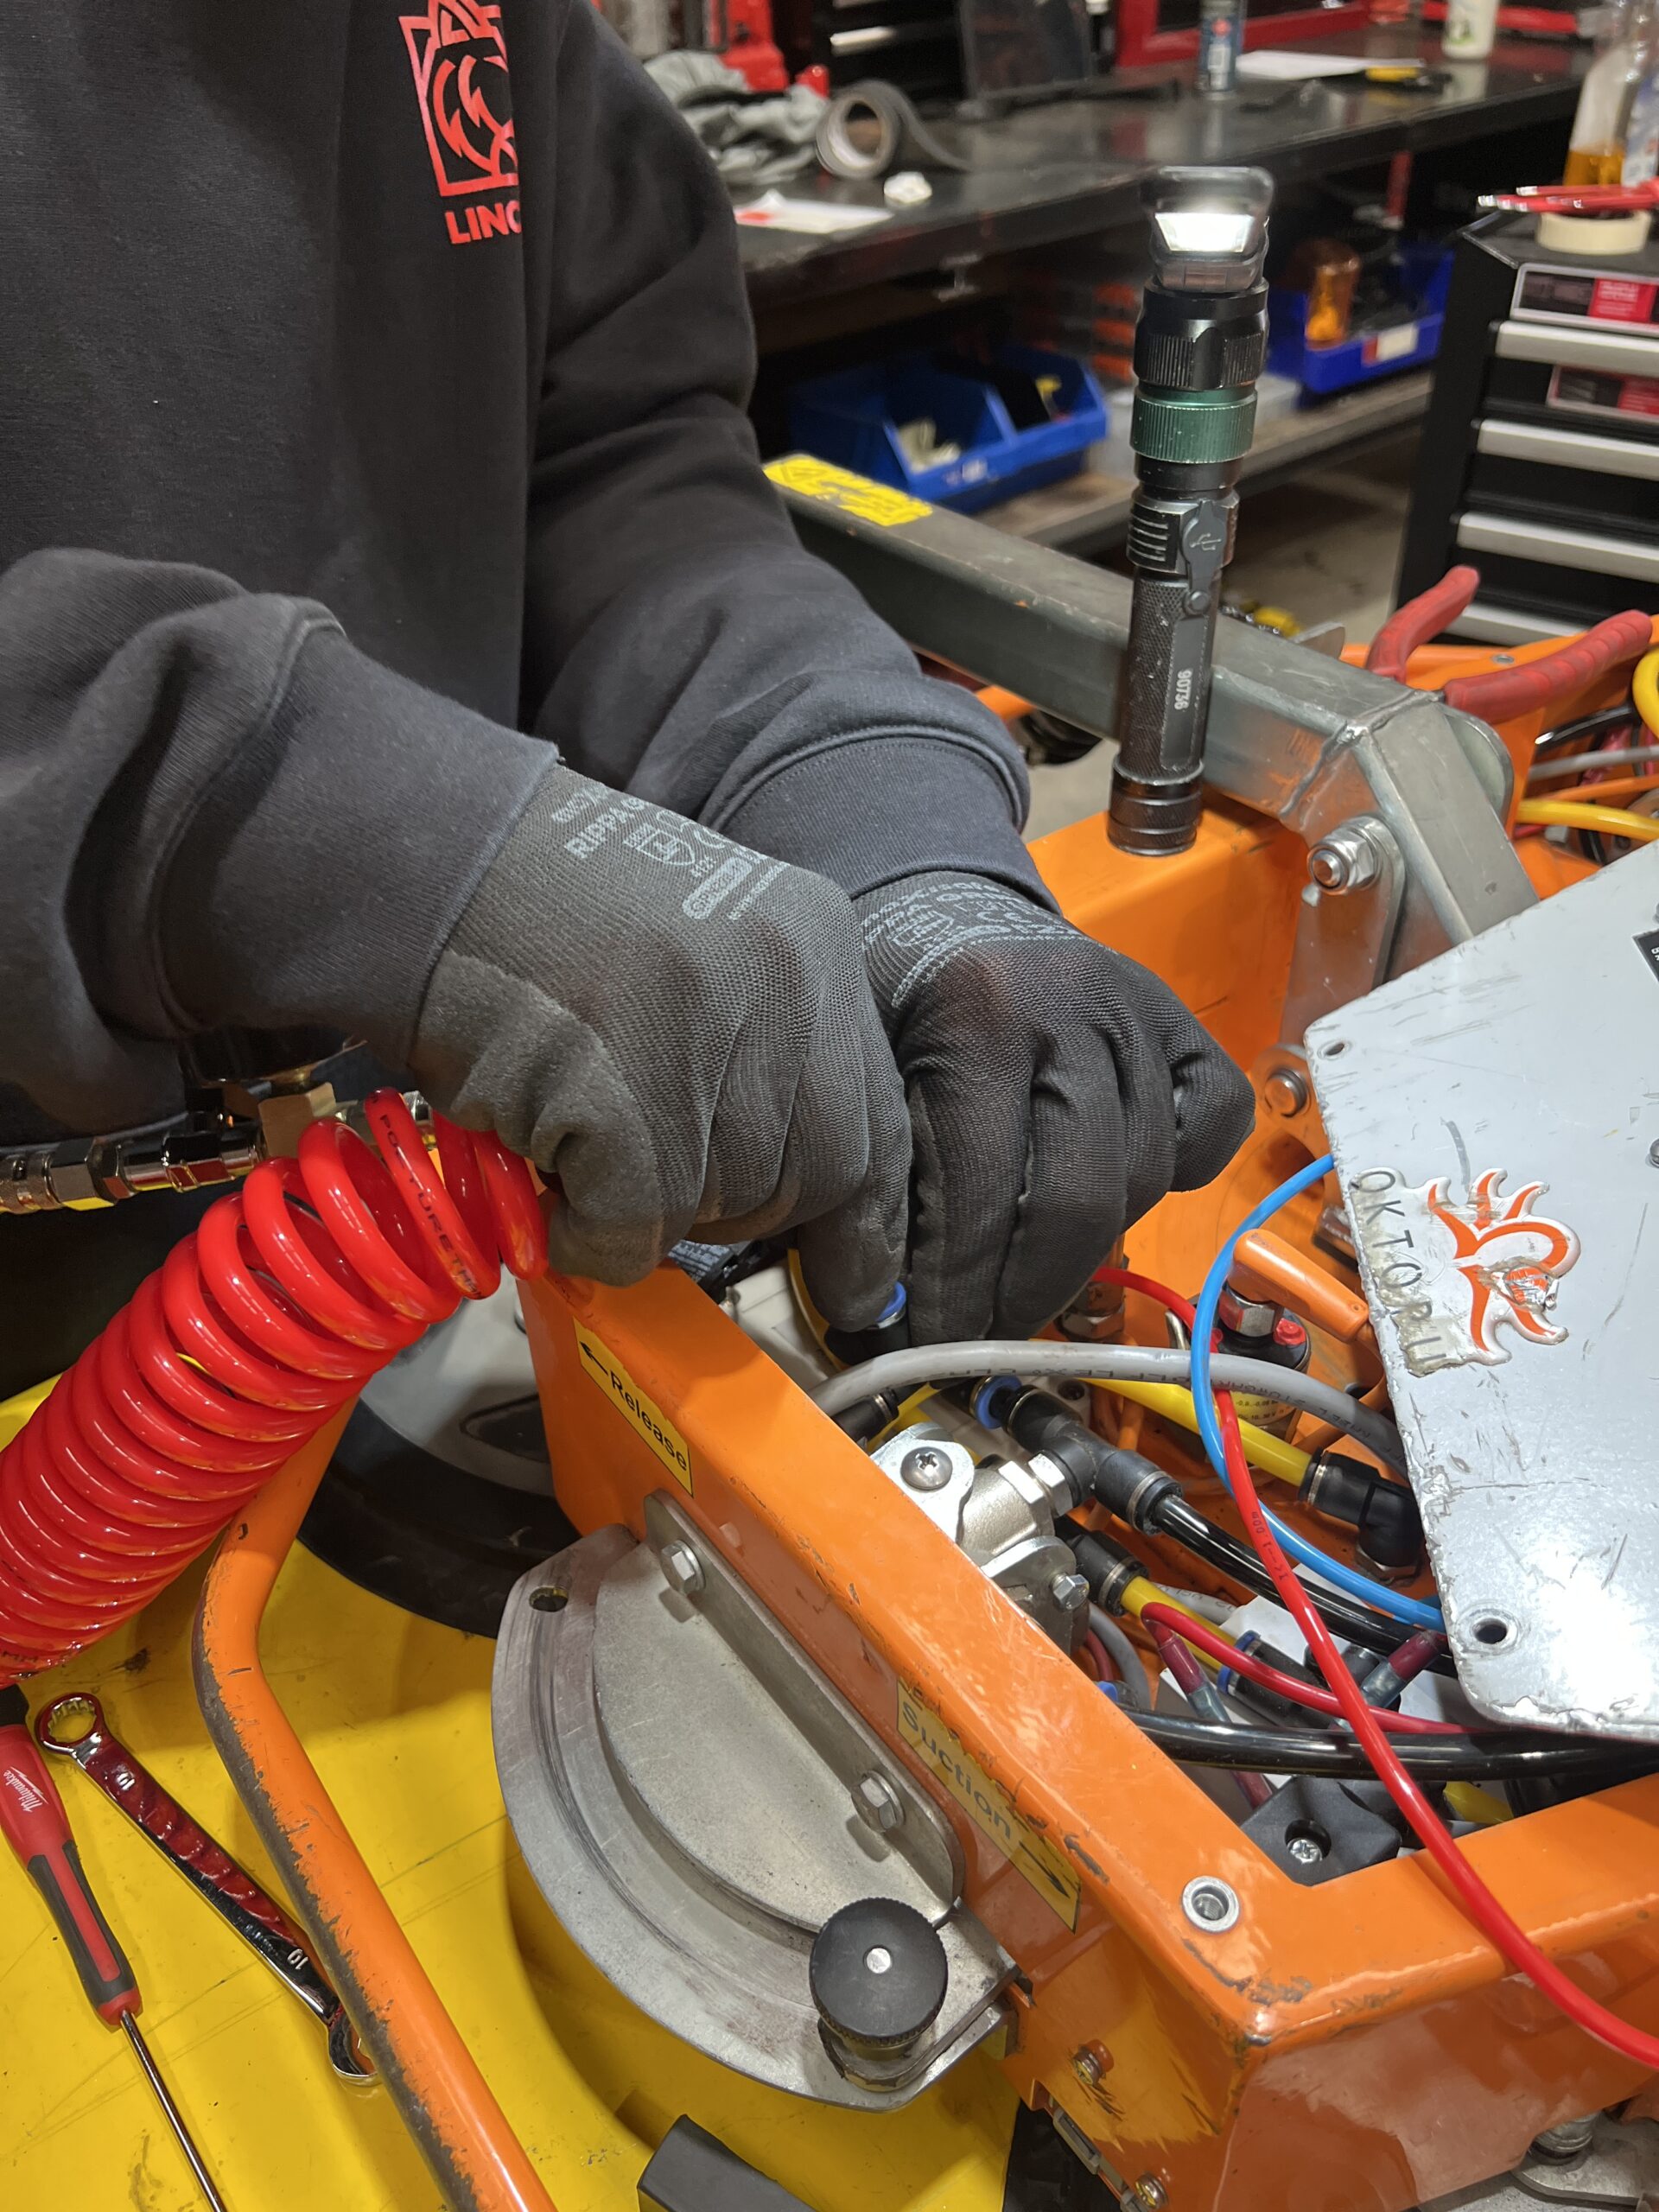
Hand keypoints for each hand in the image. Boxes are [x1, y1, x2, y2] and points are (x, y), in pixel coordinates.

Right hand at [411, 766, 910, 1325]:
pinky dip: (588, 1232)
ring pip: (726, 1206)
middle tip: (656, 1176)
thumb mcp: (703, 949)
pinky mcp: (628, 1095)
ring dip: (651, 1207)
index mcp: (815, 942)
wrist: (426, 862)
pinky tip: (548, 1181)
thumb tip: (794, 1192)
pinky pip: (639, 1228)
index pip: (882, 1117)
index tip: (857, 1285)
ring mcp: (708, 1035)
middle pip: (819, 1174)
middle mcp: (784, 981)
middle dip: (741, 1206)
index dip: (867, 1217)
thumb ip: (765, 1048)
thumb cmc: (544, 917)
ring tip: (582, 1138)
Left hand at [854, 872, 1253, 1341]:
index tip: (933, 1343)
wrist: (944, 913)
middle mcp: (1074, 1004)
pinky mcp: (1186, 1023)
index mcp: (980, 1013)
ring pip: (1143, 1176)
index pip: (984, 1192)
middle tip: (985, 1334)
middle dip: (1026, 1291)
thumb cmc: (890, 1000)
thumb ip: (882, 1174)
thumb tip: (890, 1309)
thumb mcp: (861, 1070)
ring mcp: (1141, 1009)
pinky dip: (1179, 1168)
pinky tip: (1115, 1186)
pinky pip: (1211, 1125)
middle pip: (1078, 1198)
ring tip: (1028, 1276)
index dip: (958, 1290)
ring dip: (1087, 1246)